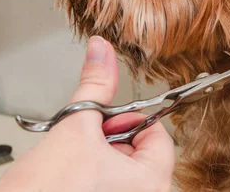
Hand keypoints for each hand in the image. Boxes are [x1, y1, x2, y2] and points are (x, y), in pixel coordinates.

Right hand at [0, 37, 174, 191]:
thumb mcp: (74, 128)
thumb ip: (96, 86)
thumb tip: (103, 52)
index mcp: (151, 183)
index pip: (158, 136)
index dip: (128, 120)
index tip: (106, 120)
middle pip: (140, 152)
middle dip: (111, 139)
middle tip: (85, 142)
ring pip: (122, 169)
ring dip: (98, 156)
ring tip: (73, 163)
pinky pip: (110, 185)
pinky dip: (93, 175)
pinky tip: (70, 177)